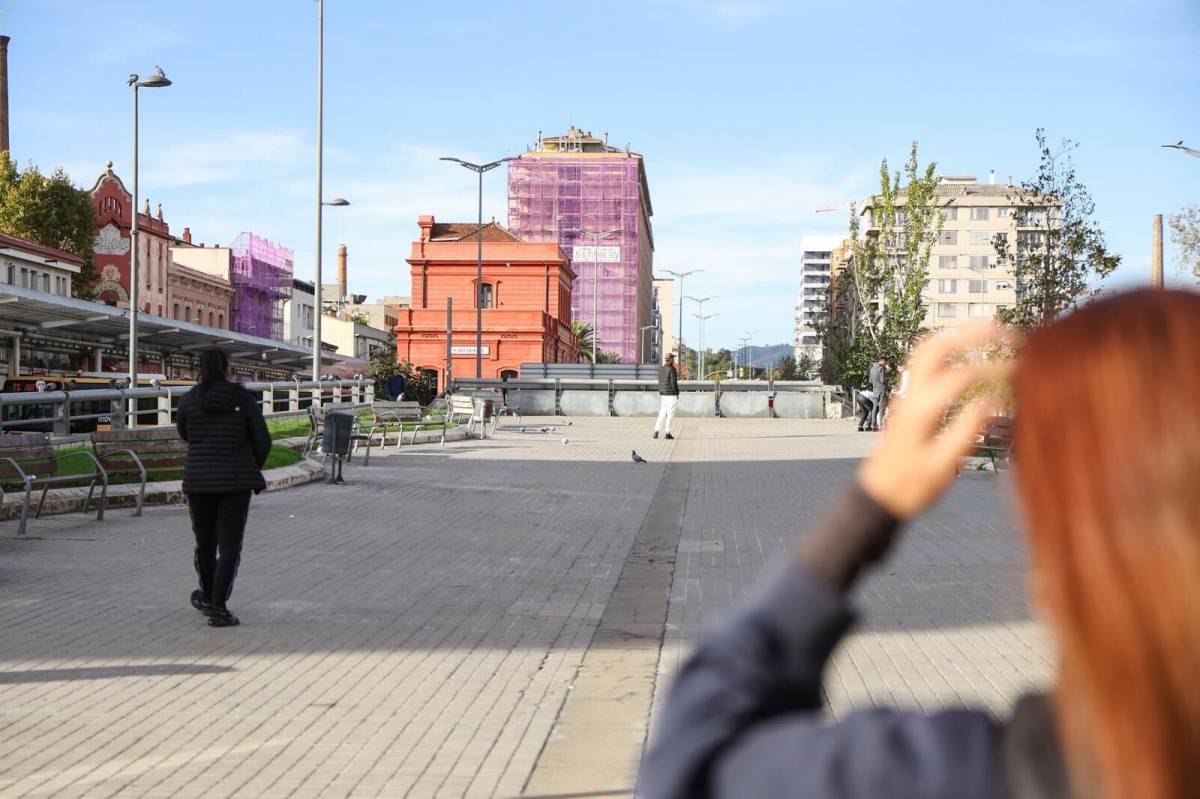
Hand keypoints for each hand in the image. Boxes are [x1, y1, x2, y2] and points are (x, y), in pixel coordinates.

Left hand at [858, 325, 1013, 518]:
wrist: (879, 494)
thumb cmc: (912, 486)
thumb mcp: (943, 465)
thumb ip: (967, 431)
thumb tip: (993, 400)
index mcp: (920, 411)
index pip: (961, 376)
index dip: (994, 369)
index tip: (1021, 372)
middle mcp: (909, 395)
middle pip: (936, 348)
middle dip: (971, 333)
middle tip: (1006, 330)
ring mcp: (904, 394)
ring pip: (926, 349)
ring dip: (956, 334)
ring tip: (988, 327)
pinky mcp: (906, 397)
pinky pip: (923, 360)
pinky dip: (946, 346)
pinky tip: (966, 348)